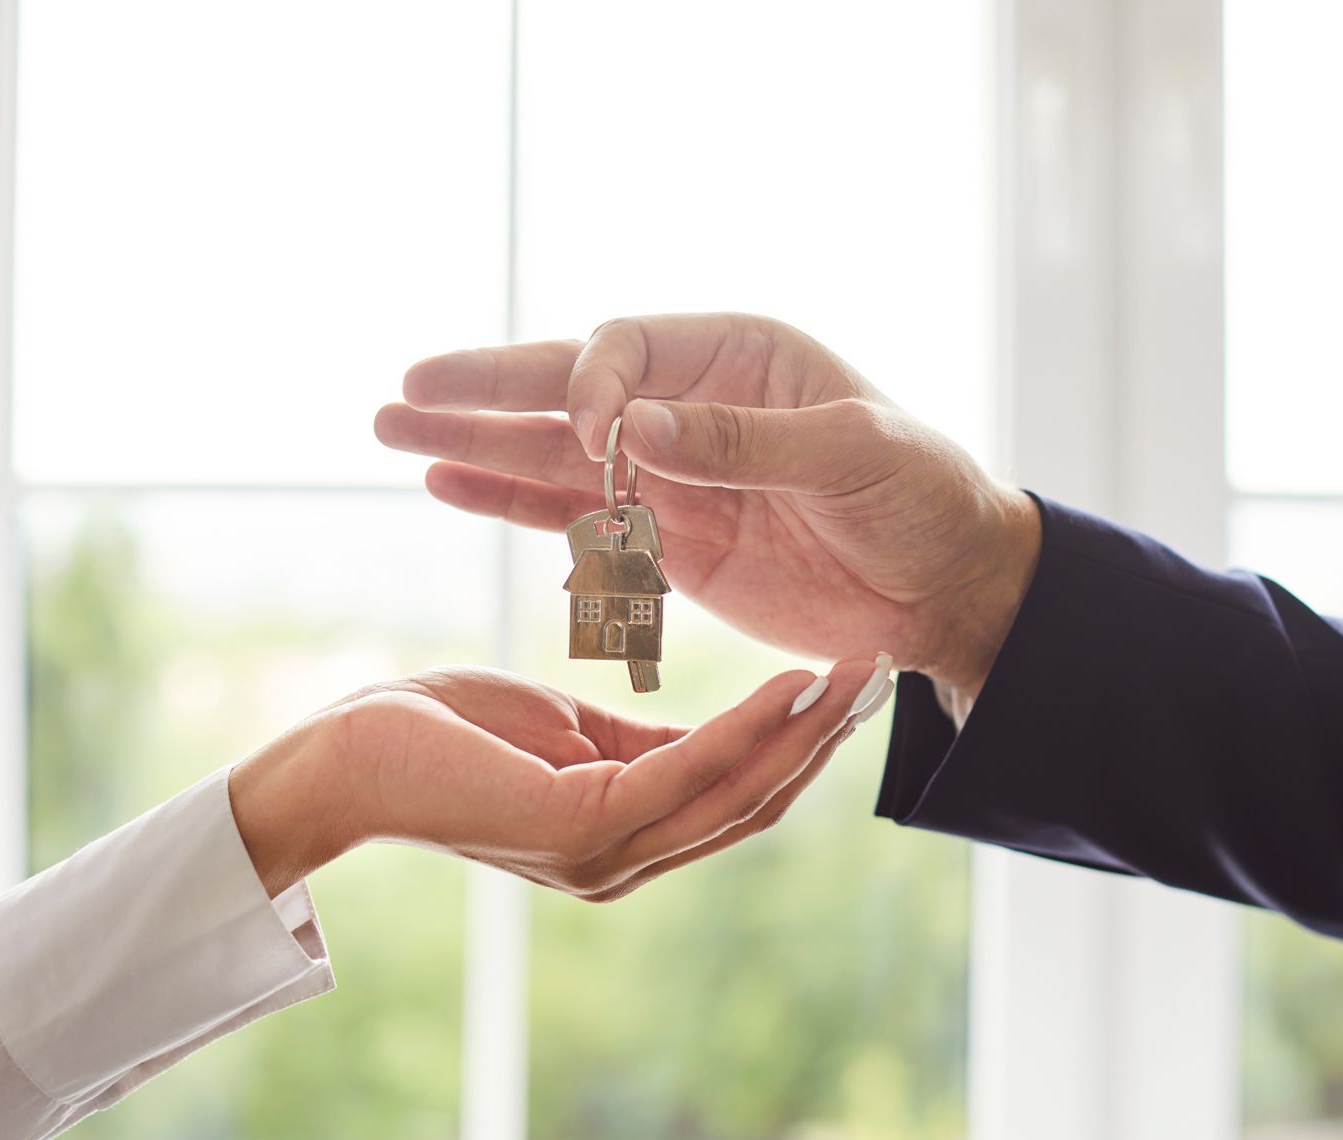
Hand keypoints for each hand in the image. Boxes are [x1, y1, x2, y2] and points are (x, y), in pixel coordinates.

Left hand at [228, 659, 885, 900]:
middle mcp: (622, 864)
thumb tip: (717, 735)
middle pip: (754, 805)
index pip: (735, 801)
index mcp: (621, 842)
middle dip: (825, 740)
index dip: (800, 747)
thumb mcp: (570, 733)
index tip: (850, 684)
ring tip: (857, 671)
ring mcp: (603, 856)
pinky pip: (686, 770)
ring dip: (804, 731)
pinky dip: (745, 726)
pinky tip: (786, 682)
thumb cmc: (446, 735)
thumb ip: (643, 744)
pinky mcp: (579, 828)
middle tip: (884, 672)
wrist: (348, 753)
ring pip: (736, 794)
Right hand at [376, 313, 1041, 712]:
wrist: (947, 586)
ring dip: (477, 443)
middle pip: (568, 386)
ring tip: (395, 431)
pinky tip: (450, 485)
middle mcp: (690, 404)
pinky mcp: (666, 540)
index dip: (593, 386)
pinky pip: (576, 516)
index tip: (594, 438)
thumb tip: (636, 428)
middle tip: (406, 389)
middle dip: (487, 388)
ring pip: (554, 452)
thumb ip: (743, 442)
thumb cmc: (922, 496)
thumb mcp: (851, 456)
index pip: (629, 349)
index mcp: (738, 357)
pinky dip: (514, 502)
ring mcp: (671, 474)